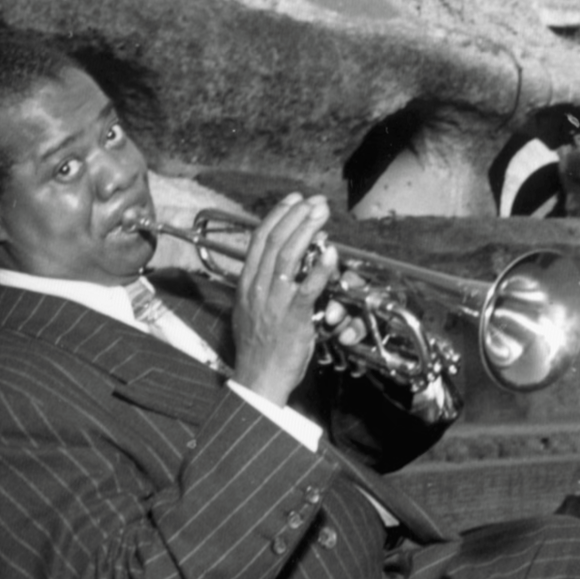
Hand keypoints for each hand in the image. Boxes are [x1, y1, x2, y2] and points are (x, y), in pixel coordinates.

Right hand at [226, 195, 338, 406]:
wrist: (258, 378)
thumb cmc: (258, 347)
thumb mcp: (251, 308)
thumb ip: (263, 284)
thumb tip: (281, 262)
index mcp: (247, 283)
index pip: (259, 239)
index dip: (278, 215)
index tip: (294, 200)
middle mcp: (257, 287)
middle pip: (275, 241)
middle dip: (296, 215)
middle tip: (315, 202)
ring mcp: (274, 302)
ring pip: (287, 257)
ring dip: (307, 231)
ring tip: (321, 214)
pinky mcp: (292, 318)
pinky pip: (307, 288)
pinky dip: (320, 268)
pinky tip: (332, 253)